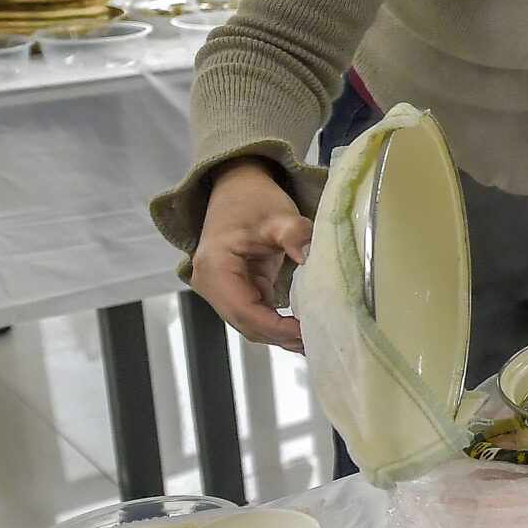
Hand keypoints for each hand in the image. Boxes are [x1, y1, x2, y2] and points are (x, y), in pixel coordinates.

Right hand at [188, 158, 310, 351]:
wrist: (238, 188)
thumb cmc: (253, 200)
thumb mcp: (279, 216)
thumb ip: (294, 234)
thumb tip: (309, 256)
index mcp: (214, 267)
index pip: (244, 310)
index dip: (275, 326)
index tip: (305, 330)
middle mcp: (210, 283)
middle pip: (246, 323)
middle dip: (280, 335)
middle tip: (317, 340)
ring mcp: (220, 289)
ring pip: (249, 323)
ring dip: (279, 333)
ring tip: (313, 339)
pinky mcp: (234, 289)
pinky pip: (255, 313)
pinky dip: (276, 322)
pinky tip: (301, 329)